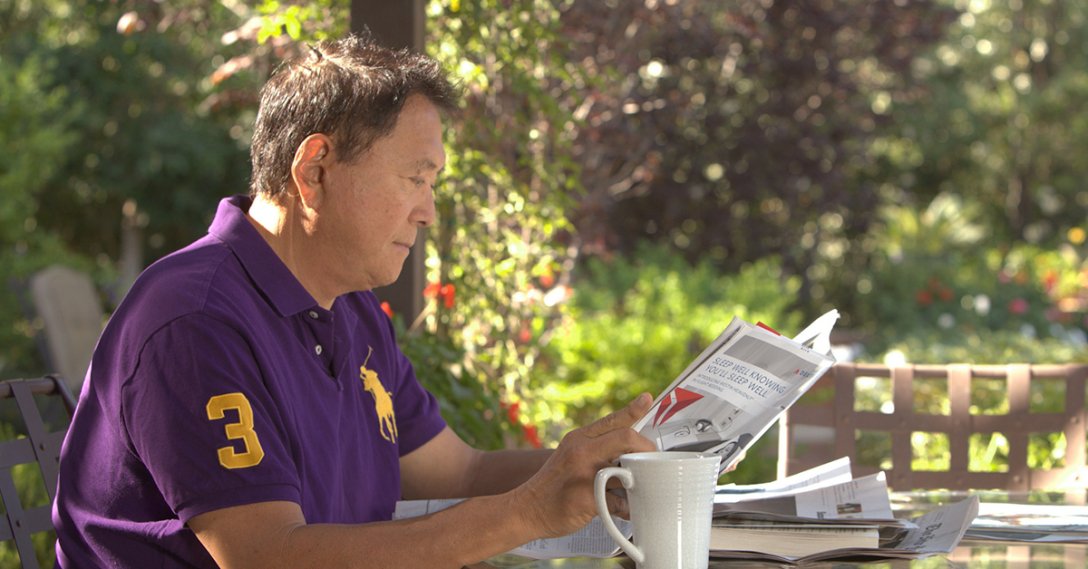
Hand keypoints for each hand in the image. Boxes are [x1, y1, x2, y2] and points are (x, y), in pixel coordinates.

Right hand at [512, 393, 655, 537]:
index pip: (611, 419)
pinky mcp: (587, 497)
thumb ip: (595, 449)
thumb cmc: (553, 485)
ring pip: (626, 471)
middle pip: (626, 438)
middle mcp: (582, 451)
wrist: (527, 509)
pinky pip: (619, 501)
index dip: (633, 409)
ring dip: (637, 483)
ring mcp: (584, 474)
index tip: (647, 399)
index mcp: (579, 438)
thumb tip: (628, 450)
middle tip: (652, 463)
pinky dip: (627, 508)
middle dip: (646, 449)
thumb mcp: (570, 455)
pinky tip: (624, 511)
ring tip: (636, 491)